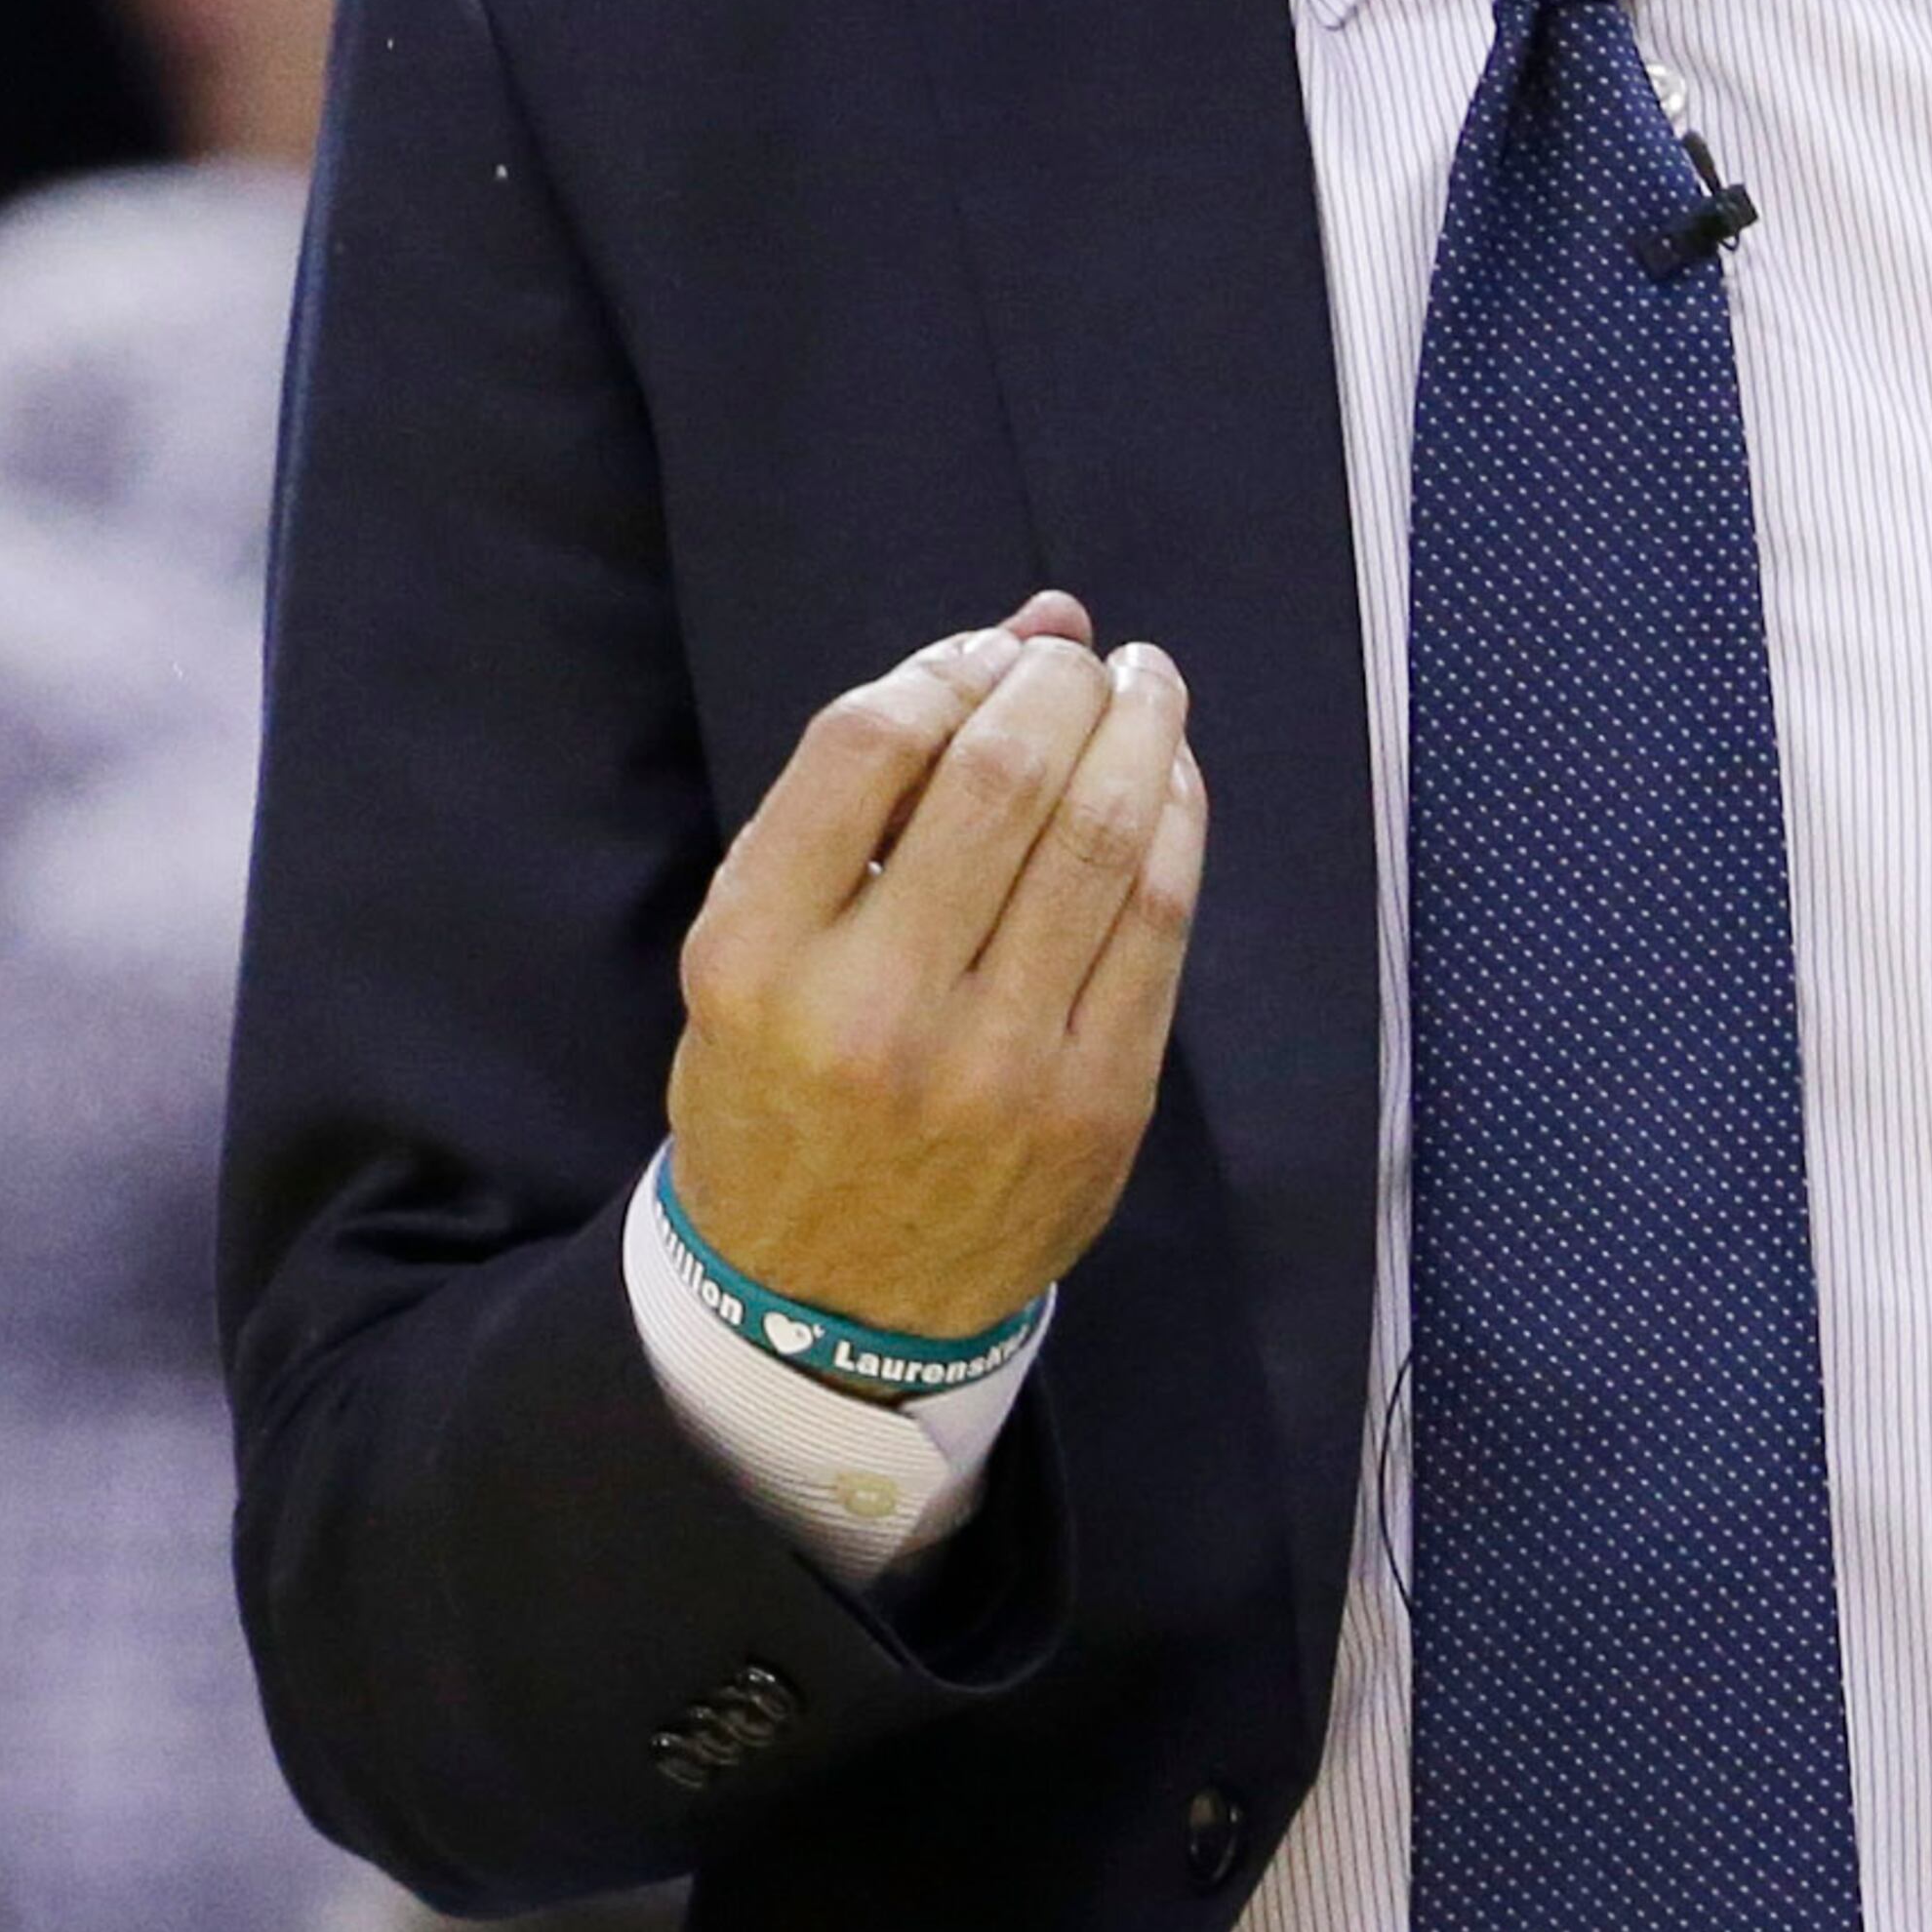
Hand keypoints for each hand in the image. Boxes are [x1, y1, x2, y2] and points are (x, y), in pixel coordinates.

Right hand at [665, 591, 1207, 1344]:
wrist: (829, 1303)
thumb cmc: (786, 1088)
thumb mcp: (756, 947)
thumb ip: (865, 791)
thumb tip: (1030, 628)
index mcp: (758, 958)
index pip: (869, 742)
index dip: (948, 665)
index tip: (986, 655)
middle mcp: (876, 1009)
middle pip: (1004, 775)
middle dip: (1061, 685)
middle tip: (1083, 660)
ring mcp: (998, 1063)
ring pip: (1101, 838)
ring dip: (1140, 730)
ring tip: (1144, 685)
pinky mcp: (1096, 1101)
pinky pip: (1159, 922)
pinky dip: (1176, 825)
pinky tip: (1168, 781)